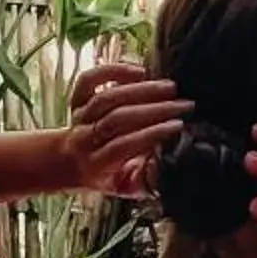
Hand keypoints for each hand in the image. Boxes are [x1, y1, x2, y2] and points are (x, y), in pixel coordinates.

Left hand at [64, 62, 190, 196]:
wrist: (71, 162)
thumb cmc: (109, 175)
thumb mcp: (127, 186)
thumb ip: (147, 182)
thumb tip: (167, 167)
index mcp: (96, 164)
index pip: (123, 146)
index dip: (150, 134)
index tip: (178, 125)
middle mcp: (84, 138)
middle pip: (117, 119)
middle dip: (155, 110)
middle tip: (184, 104)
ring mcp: (79, 116)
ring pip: (107, 97)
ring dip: (142, 90)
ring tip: (170, 88)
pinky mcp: (77, 98)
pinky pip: (89, 79)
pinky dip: (113, 71)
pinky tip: (140, 72)